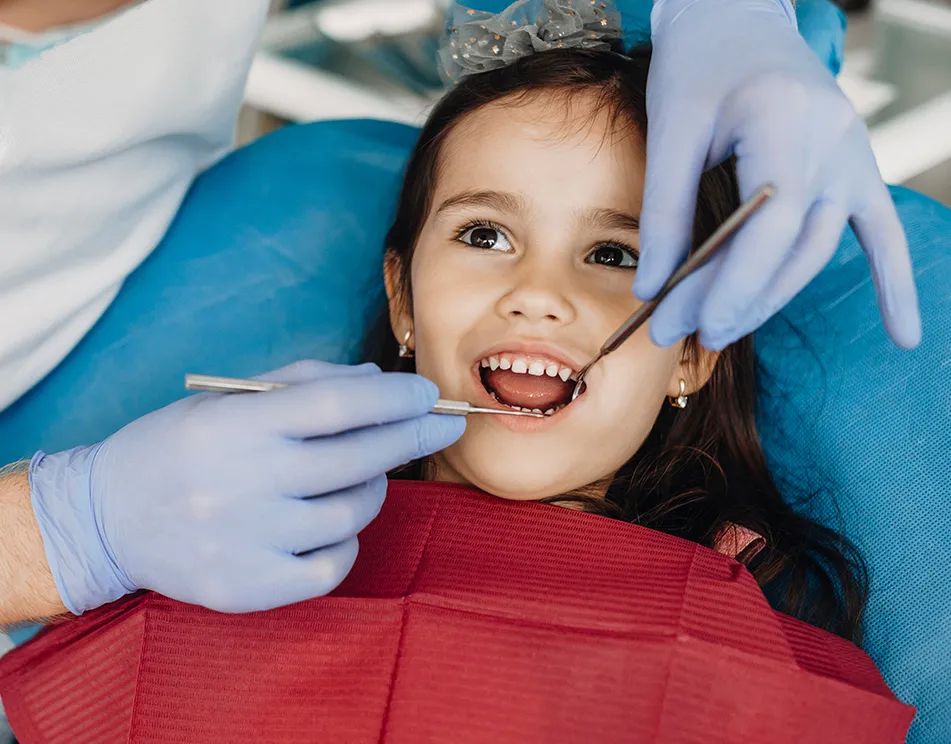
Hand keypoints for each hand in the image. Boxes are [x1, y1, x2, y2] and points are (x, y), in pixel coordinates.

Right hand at [28, 361, 463, 613]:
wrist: (107, 518)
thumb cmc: (179, 447)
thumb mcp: (229, 399)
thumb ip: (305, 383)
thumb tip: (380, 383)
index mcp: (235, 426)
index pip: (336, 406)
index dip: (393, 399)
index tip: (428, 394)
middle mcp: (241, 483)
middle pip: (357, 459)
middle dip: (412, 436)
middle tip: (442, 425)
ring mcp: (246, 542)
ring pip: (352, 513)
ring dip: (373, 488)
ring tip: (359, 475)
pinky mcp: (249, 588)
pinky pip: (333, 565)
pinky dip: (346, 540)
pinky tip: (329, 523)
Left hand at [637, 0, 920, 350]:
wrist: (738, 17)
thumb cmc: (698, 65)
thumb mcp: (670, 127)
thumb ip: (664, 209)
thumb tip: (653, 289)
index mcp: (787, 122)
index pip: (768, 226)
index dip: (728, 285)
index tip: (683, 325)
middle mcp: (834, 142)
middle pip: (790, 248)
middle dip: (734, 300)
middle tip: (679, 336)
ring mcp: (853, 155)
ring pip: (817, 250)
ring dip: (770, 299)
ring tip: (717, 331)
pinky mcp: (856, 166)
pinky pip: (882, 232)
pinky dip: (894, 282)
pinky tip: (904, 335)